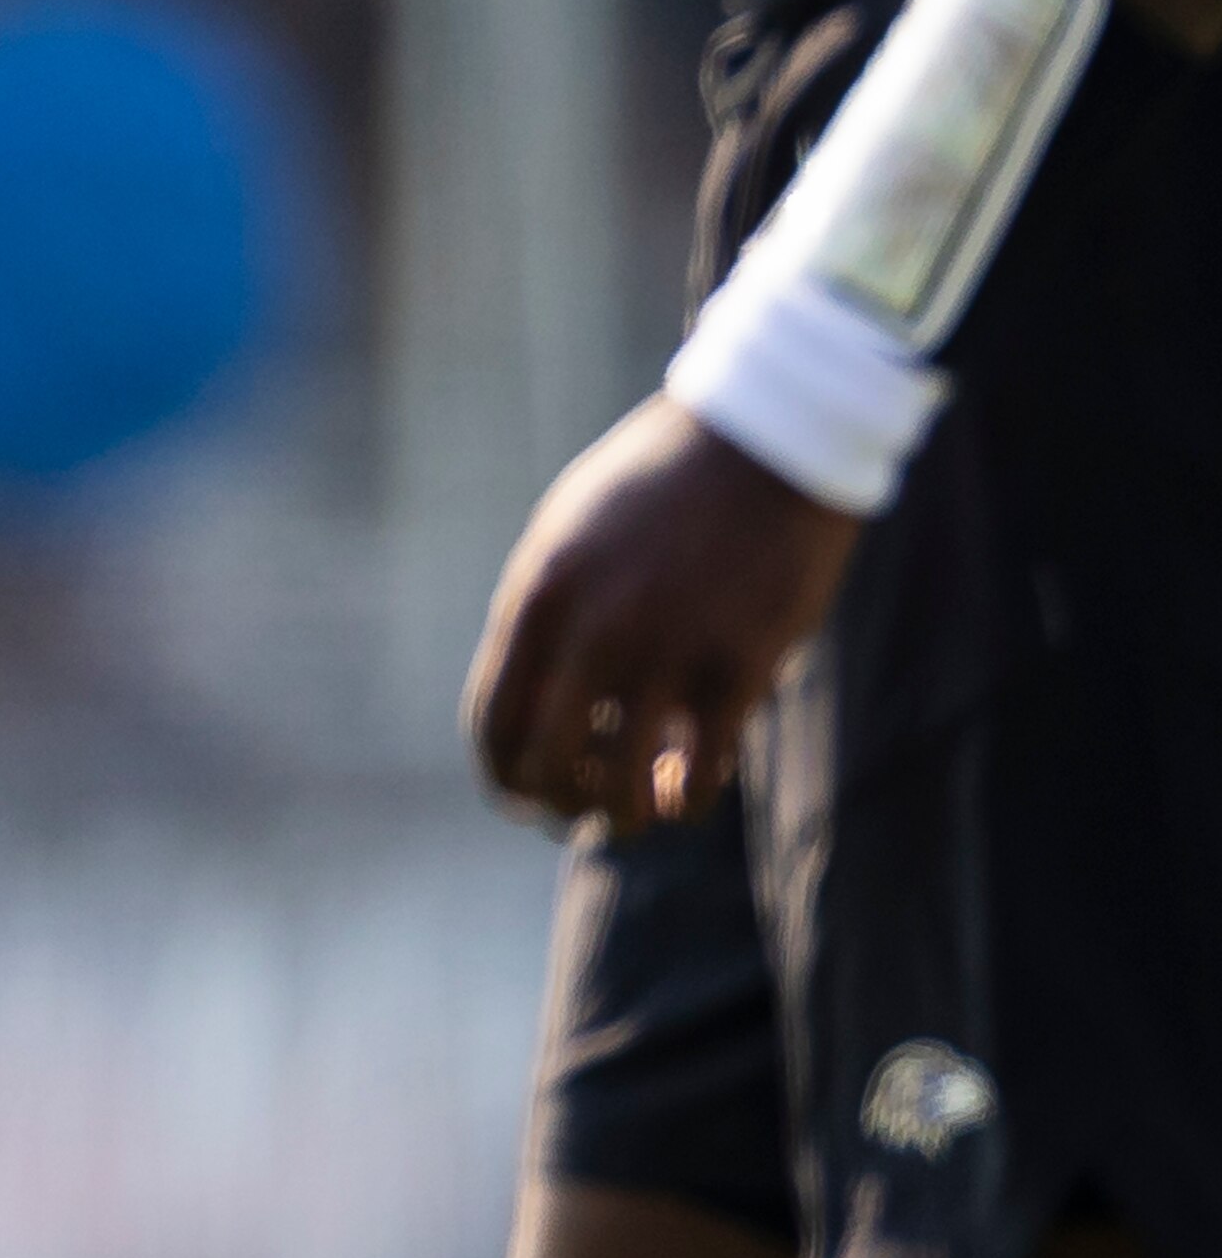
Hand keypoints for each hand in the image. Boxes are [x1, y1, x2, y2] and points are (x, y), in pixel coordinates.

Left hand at [467, 390, 863, 832]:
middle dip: (556, 806)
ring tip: (634, 806)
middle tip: (577, 812)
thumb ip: (547, 614)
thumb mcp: (571, 535)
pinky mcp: (740, 668)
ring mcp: (665, 651)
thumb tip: (532, 702)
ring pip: (620, 793)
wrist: (764, 439)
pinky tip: (689, 783)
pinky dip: (685, 798)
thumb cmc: (661, 487)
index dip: (502, 776)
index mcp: (538, 594)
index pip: (493, 720)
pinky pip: (697, 778)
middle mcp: (590, 629)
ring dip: (622, 817)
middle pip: (546, 768)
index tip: (519, 796)